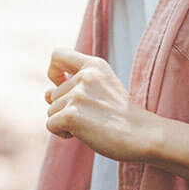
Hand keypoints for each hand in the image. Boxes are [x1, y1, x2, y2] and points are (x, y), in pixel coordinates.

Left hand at [45, 47, 156, 162]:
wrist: (143, 135)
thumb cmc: (122, 115)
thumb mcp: (102, 88)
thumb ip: (73, 85)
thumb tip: (46, 93)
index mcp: (94, 65)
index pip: (57, 54)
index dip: (53, 70)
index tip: (62, 83)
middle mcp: (84, 76)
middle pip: (53, 94)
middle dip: (66, 109)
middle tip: (93, 116)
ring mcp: (78, 95)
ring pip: (51, 111)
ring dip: (65, 122)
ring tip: (92, 124)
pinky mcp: (72, 115)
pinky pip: (51, 125)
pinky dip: (62, 133)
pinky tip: (83, 134)